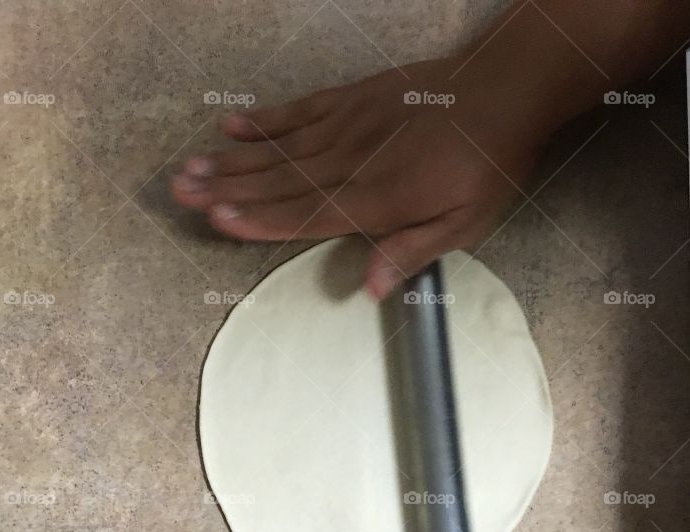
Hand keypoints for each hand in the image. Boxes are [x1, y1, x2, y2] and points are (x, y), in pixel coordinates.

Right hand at [172, 57, 546, 296]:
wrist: (509, 85)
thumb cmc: (489, 162)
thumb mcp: (467, 221)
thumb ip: (414, 251)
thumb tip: (370, 288)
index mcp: (380, 198)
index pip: (307, 214)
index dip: (260, 220)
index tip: (218, 221)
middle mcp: (355, 160)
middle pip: (280, 181)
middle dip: (227, 189)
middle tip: (179, 193)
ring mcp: (351, 124)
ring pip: (281, 149)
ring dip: (232, 161)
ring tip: (189, 169)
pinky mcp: (355, 98)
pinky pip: (302, 110)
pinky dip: (266, 119)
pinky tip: (233, 125)